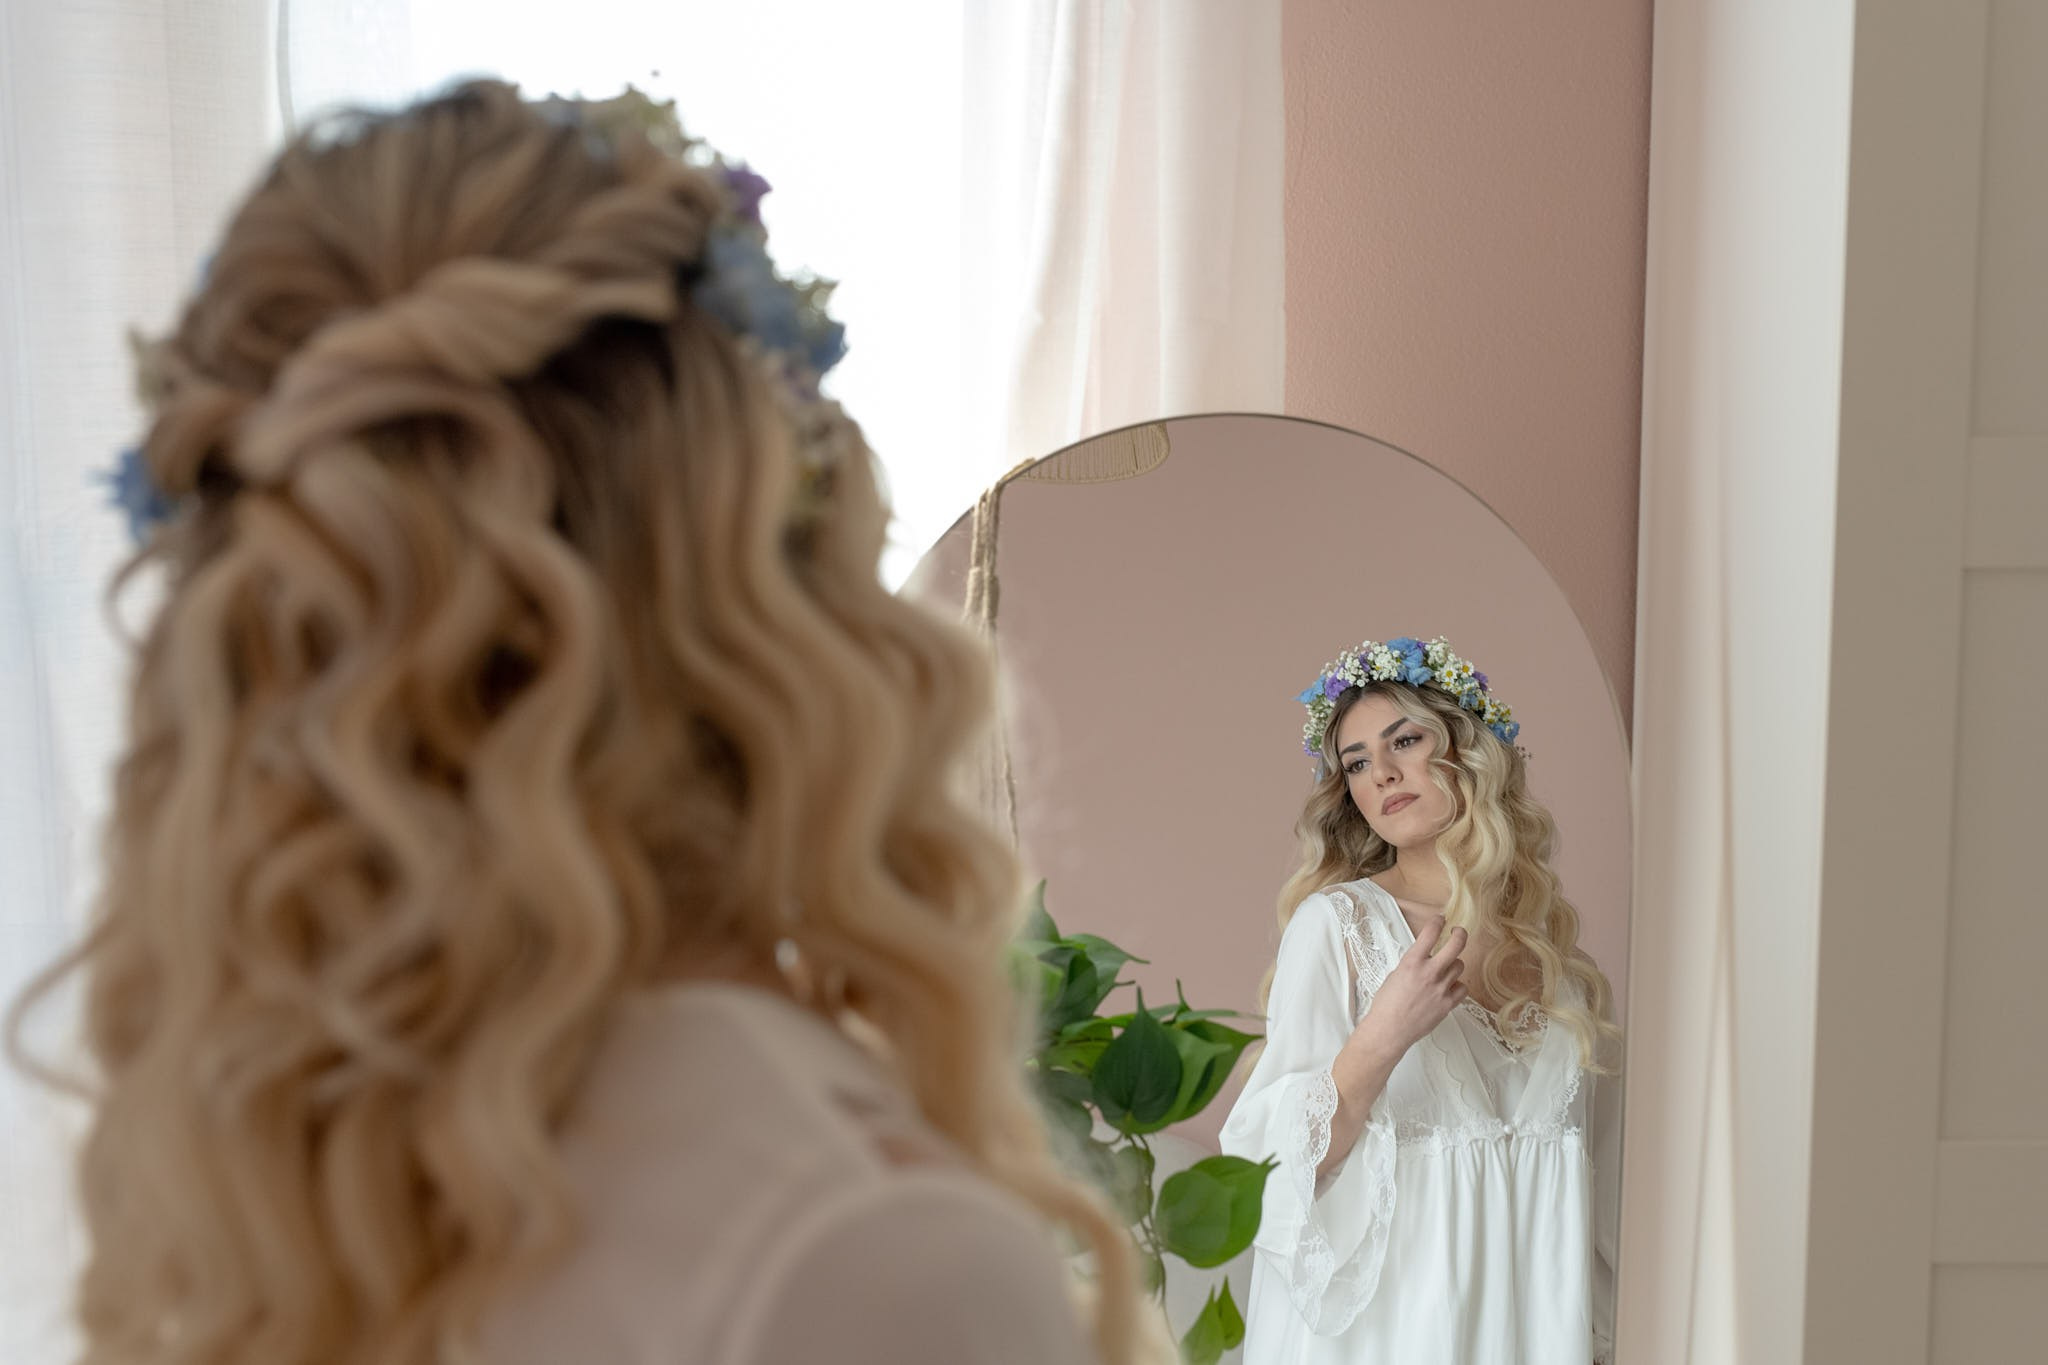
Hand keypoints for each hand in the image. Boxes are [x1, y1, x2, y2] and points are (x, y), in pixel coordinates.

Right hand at [1352, 916, 1467, 1057]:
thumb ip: (1413, 965)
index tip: (1440, 919)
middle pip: (1456, 945)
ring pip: (1459, 966)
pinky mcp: (1447, 1004)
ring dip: (1453, 965)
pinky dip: (1457, 986)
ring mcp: (1441, 988)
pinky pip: (1462, 988)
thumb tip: (1424, 960)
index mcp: (1412, 962)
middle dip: (1460, 934)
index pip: (1430, 933)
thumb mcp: (1395, 975)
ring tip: (1445, 969)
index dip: (1437, 922)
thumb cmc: (1386, 1005)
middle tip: (1458, 931)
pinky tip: (1448, 988)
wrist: (1389, 1030)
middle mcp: (1429, 972)